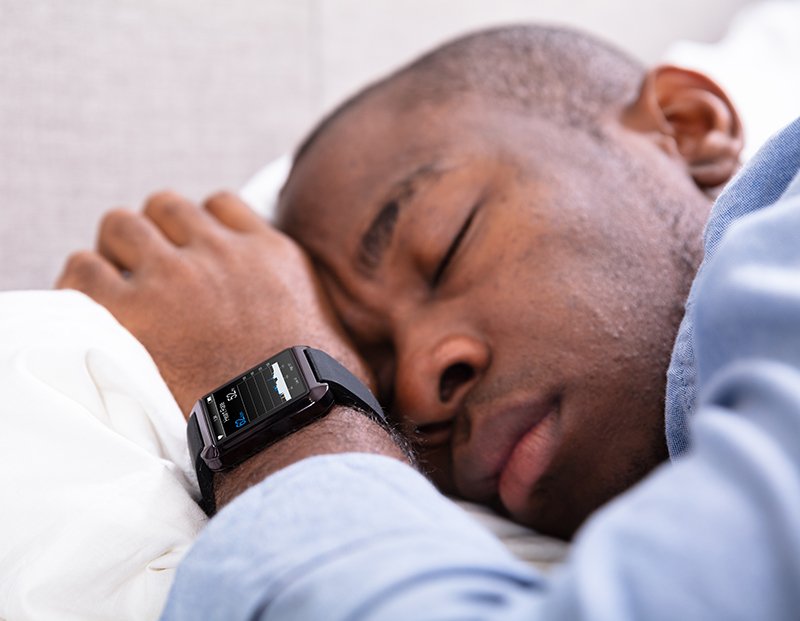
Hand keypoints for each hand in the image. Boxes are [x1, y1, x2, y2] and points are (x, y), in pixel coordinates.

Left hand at [57, 191, 373, 416]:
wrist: (289, 422)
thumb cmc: (318, 391)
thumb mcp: (337, 334)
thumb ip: (321, 315)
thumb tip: (343, 345)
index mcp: (269, 253)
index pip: (218, 204)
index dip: (198, 226)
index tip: (193, 252)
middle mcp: (220, 253)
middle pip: (164, 206)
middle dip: (154, 233)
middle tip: (150, 271)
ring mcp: (174, 276)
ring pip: (120, 224)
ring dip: (115, 251)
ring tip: (117, 288)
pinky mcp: (133, 311)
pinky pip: (83, 269)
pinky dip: (82, 283)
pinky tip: (91, 310)